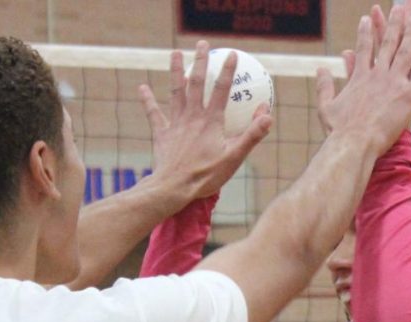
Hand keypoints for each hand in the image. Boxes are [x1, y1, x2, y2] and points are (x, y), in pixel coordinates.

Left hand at [142, 42, 272, 201]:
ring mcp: (176, 124)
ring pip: (175, 91)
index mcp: (211, 121)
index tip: (233, 54)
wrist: (174, 187)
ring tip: (175, 53)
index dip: (228, 71)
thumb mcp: (235, 157)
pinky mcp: (162, 134)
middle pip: (196, 83)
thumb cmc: (206, 175)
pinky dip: (148, 100)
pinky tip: (142, 87)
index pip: (222, 90)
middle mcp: (192, 116)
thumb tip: (267, 113)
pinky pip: (154, 113)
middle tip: (203, 44)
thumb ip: (252, 134)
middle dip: (201, 62)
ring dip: (175, 70)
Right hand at [316, 0, 410, 152]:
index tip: (367, 18)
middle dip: (396, 22)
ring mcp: (394, 83)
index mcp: (360, 77)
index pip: (364, 48)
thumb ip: (324, 85)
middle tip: (402, 6)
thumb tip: (319, 69)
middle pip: (390, 43)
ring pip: (409, 52)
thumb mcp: (326, 106)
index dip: (366, 32)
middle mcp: (379, 75)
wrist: (353, 144)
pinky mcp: (408, 96)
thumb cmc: (338, 131)